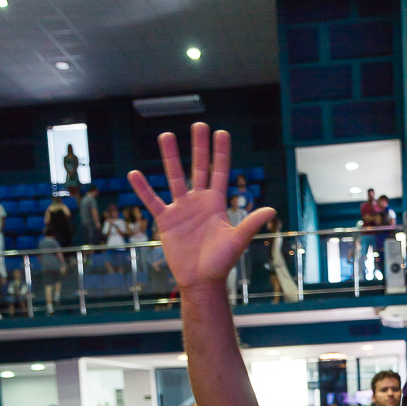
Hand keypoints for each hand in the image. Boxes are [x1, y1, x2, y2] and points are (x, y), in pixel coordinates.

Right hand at [128, 124, 274, 289]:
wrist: (201, 280)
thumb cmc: (221, 262)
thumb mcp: (237, 241)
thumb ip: (250, 223)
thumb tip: (271, 209)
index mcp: (217, 204)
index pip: (219, 172)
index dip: (220, 153)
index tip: (221, 132)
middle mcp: (199, 202)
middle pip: (198, 168)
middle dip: (199, 147)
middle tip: (198, 125)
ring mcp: (181, 210)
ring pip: (174, 178)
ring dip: (170, 157)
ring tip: (165, 136)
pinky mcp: (166, 221)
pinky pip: (152, 201)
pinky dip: (143, 189)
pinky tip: (135, 173)